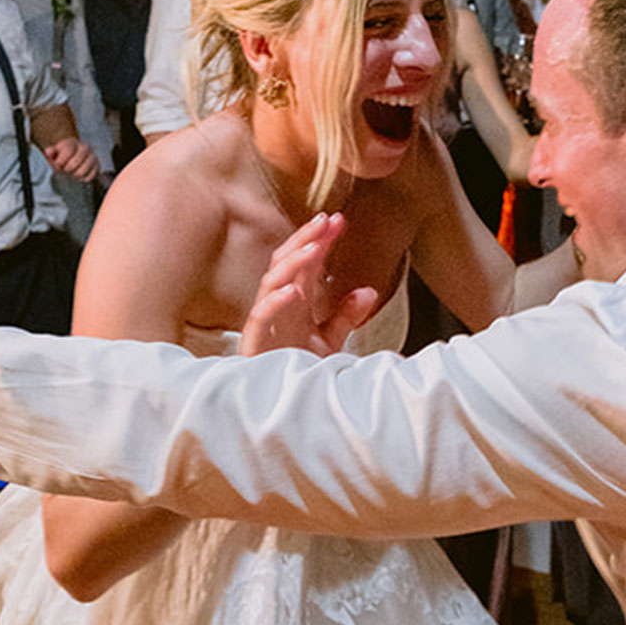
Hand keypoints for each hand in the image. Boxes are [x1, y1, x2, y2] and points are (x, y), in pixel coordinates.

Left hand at [40, 137, 100, 182]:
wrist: (78, 155)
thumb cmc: (64, 154)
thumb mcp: (56, 151)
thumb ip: (50, 152)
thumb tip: (48, 152)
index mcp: (73, 142)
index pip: (68, 152)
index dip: (60, 162)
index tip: (57, 165)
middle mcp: (85, 147)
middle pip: (75, 163)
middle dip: (66, 170)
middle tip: (64, 170)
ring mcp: (93, 157)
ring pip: (82, 171)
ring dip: (74, 175)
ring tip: (70, 174)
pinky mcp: (97, 165)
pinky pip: (89, 176)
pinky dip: (82, 179)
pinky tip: (78, 176)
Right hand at [239, 212, 378, 356]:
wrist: (280, 404)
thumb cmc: (297, 368)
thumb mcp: (329, 341)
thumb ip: (346, 316)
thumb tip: (370, 292)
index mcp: (295, 300)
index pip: (306, 262)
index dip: (320, 239)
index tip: (339, 221)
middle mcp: (278, 304)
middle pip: (287, 261)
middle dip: (305, 239)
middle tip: (326, 221)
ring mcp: (265, 320)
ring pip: (271, 281)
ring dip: (292, 263)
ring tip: (314, 247)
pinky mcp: (255, 341)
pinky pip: (261, 316)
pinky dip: (274, 302)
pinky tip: (292, 291)